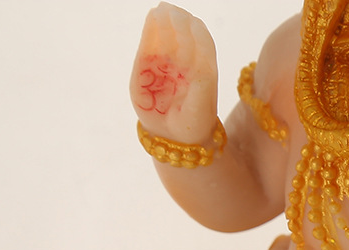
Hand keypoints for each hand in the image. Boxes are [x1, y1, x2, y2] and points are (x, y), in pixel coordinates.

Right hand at [130, 3, 217, 143]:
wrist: (176, 139)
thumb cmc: (194, 118)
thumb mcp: (203, 96)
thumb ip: (201, 72)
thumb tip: (194, 47)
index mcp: (202, 64)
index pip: (201, 38)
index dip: (195, 28)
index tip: (191, 23)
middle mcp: (183, 60)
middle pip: (183, 32)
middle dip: (178, 21)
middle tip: (171, 12)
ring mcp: (164, 62)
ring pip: (165, 35)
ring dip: (164, 21)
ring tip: (162, 12)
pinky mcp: (145, 67)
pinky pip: (148, 45)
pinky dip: (151, 31)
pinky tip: (153, 18)